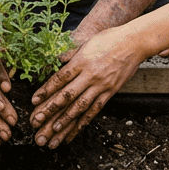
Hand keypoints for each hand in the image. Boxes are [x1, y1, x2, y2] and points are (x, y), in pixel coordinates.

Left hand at [29, 26, 143, 147]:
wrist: (134, 42)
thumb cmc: (109, 39)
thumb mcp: (86, 42)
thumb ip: (70, 54)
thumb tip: (56, 60)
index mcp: (81, 61)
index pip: (59, 78)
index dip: (46, 90)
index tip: (34, 100)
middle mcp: (90, 75)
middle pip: (67, 95)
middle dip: (51, 109)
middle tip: (37, 121)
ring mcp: (101, 85)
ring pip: (81, 106)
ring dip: (66, 120)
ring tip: (54, 131)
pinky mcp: (111, 91)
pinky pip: (96, 109)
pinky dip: (85, 120)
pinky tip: (76, 129)